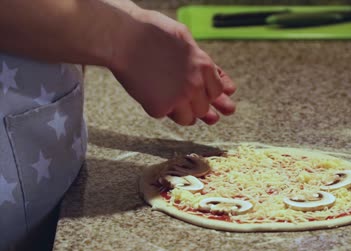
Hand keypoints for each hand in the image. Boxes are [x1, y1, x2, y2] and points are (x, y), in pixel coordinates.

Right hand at [109, 7, 235, 124]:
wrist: (123, 37)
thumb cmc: (150, 31)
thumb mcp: (185, 38)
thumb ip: (202, 61)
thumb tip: (226, 86)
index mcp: (204, 66)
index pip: (218, 91)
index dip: (209, 93)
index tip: (205, 95)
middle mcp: (195, 85)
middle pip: (203, 108)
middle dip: (194, 104)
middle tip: (181, 96)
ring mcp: (178, 99)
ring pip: (188, 119)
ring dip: (180, 112)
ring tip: (168, 99)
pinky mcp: (159, 108)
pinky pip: (165, 116)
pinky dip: (158, 108)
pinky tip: (151, 94)